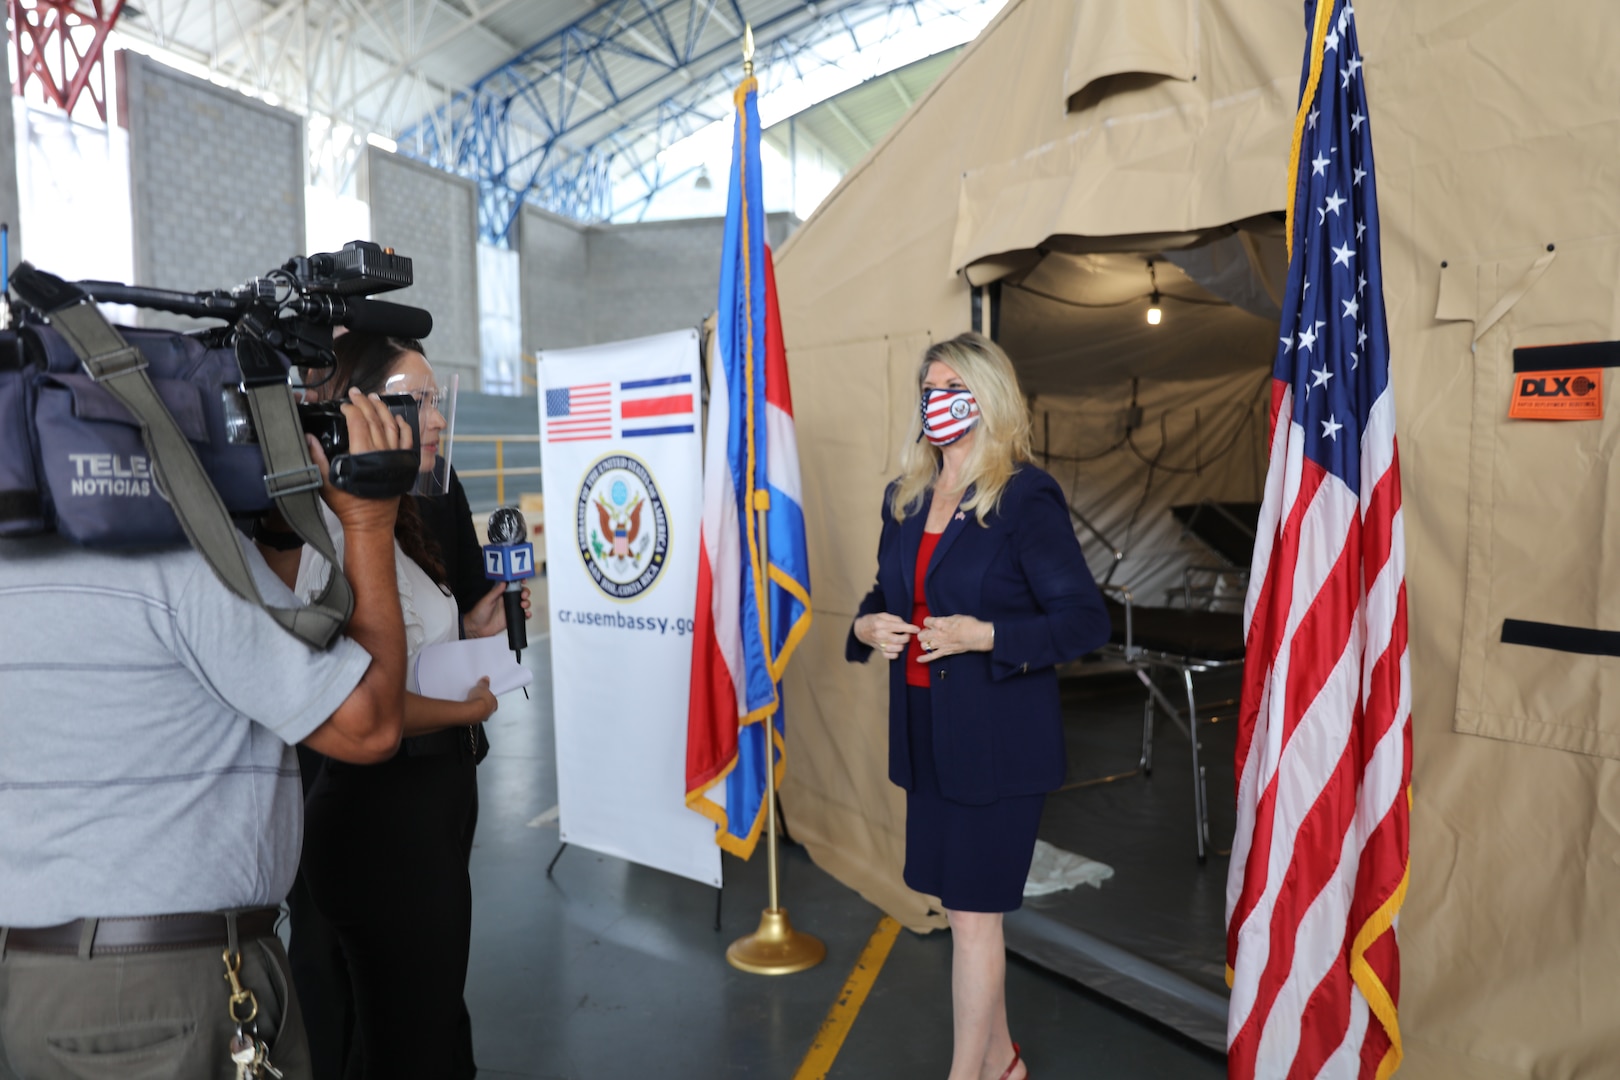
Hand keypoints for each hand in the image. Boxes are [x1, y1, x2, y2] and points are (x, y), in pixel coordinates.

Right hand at [316, 388, 414, 533]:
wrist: (370, 524)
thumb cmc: (348, 506)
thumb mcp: (325, 482)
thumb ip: (317, 458)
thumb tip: (308, 437)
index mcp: (363, 455)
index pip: (358, 422)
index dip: (351, 410)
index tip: (343, 404)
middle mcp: (382, 453)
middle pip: (375, 419)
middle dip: (365, 403)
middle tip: (356, 393)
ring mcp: (395, 457)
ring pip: (392, 426)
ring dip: (383, 410)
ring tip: (374, 398)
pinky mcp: (403, 464)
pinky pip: (407, 440)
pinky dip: (403, 427)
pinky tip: (397, 418)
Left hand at [464, 582, 532, 638]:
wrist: (477, 629)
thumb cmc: (478, 614)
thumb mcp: (486, 601)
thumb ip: (495, 592)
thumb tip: (503, 583)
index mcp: (500, 594)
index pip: (512, 585)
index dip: (519, 582)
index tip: (523, 581)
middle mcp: (507, 601)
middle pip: (521, 594)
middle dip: (525, 592)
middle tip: (523, 595)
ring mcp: (510, 610)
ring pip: (524, 603)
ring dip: (527, 603)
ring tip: (523, 605)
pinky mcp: (512, 618)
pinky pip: (522, 615)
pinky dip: (527, 614)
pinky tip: (526, 614)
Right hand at [464, 677, 497, 723]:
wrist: (471, 710)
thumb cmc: (479, 700)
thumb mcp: (482, 687)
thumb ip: (484, 683)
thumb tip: (486, 679)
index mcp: (494, 704)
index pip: (493, 701)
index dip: (488, 698)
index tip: (484, 694)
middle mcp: (489, 713)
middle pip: (487, 708)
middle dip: (482, 705)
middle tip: (477, 699)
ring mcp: (481, 718)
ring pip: (480, 714)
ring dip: (476, 709)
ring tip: (470, 703)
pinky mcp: (473, 721)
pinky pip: (472, 717)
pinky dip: (470, 713)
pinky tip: (466, 709)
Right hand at [855, 612, 919, 660]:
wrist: (860, 629)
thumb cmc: (873, 621)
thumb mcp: (883, 615)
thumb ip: (895, 619)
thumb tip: (906, 624)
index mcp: (881, 625)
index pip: (899, 627)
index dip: (910, 628)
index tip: (917, 629)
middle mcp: (880, 635)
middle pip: (899, 640)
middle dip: (907, 638)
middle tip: (908, 635)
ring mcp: (879, 644)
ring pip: (896, 649)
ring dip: (902, 645)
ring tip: (902, 641)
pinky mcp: (879, 650)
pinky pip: (890, 656)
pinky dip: (896, 654)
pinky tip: (897, 648)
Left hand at [916, 615, 992, 661]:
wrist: (977, 636)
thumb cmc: (969, 625)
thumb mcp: (955, 617)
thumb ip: (945, 620)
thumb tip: (941, 621)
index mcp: (940, 623)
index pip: (926, 621)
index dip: (928, 622)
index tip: (931, 623)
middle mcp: (937, 634)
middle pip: (921, 634)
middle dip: (924, 633)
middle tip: (929, 632)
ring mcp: (940, 644)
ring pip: (924, 645)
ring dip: (925, 643)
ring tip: (930, 642)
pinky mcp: (945, 652)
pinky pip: (932, 656)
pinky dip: (924, 659)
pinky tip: (918, 659)